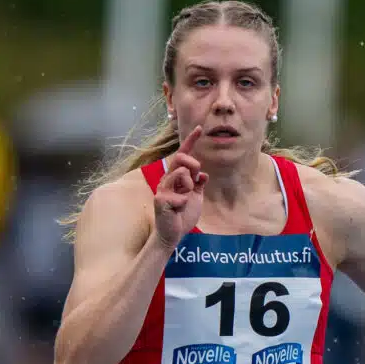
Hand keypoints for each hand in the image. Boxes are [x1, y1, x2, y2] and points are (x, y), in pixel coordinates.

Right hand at [151, 126, 207, 248]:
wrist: (173, 234)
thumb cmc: (182, 216)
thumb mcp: (195, 198)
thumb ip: (198, 185)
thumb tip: (203, 174)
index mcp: (175, 177)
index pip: (182, 155)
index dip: (191, 141)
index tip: (199, 128)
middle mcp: (167, 179)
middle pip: (181, 158)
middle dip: (193, 164)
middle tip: (196, 180)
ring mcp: (162, 188)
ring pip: (181, 173)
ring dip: (189, 187)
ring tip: (184, 200)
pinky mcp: (160, 198)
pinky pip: (180, 194)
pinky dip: (184, 203)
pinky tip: (177, 210)